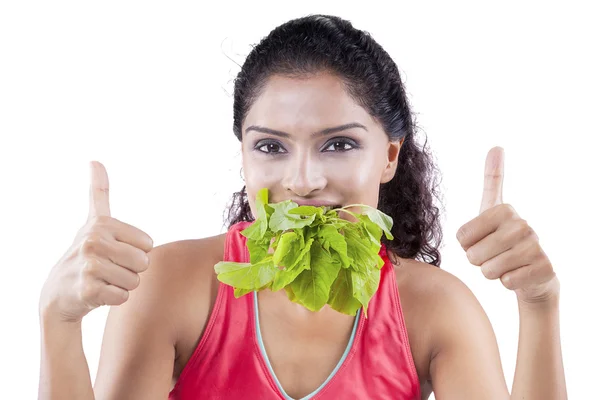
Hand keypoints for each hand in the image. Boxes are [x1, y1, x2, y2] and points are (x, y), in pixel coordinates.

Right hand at [39, 161, 153, 322]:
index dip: (136, 252)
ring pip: (135, 281)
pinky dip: (115, 298)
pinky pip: (123, 296)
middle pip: (143, 263)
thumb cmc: (85, 253)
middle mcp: (93, 241)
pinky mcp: (88, 289)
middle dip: (131, 270)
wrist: (59, 292)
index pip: (148, 244)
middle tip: (110, 268)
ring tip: (103, 280)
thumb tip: (94, 160)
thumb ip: (98, 191)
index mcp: (102, 224)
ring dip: (123, 285)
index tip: (115, 251)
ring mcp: (89, 266)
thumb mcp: (92, 221)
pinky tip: (98, 292)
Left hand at [456, 147, 558, 303]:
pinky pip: (506, 282)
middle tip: (493, 255)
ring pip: (489, 270)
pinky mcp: (544, 268)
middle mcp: (522, 224)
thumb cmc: (504, 239)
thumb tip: (497, 146)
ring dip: (492, 272)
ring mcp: (535, 246)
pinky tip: (518, 274)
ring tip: (506, 264)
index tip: (482, 239)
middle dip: (478, 261)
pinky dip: (508, 282)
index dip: (467, 245)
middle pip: (474, 255)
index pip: (462, 237)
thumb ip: (493, 179)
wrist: (532, 270)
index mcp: (504, 210)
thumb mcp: (492, 209)